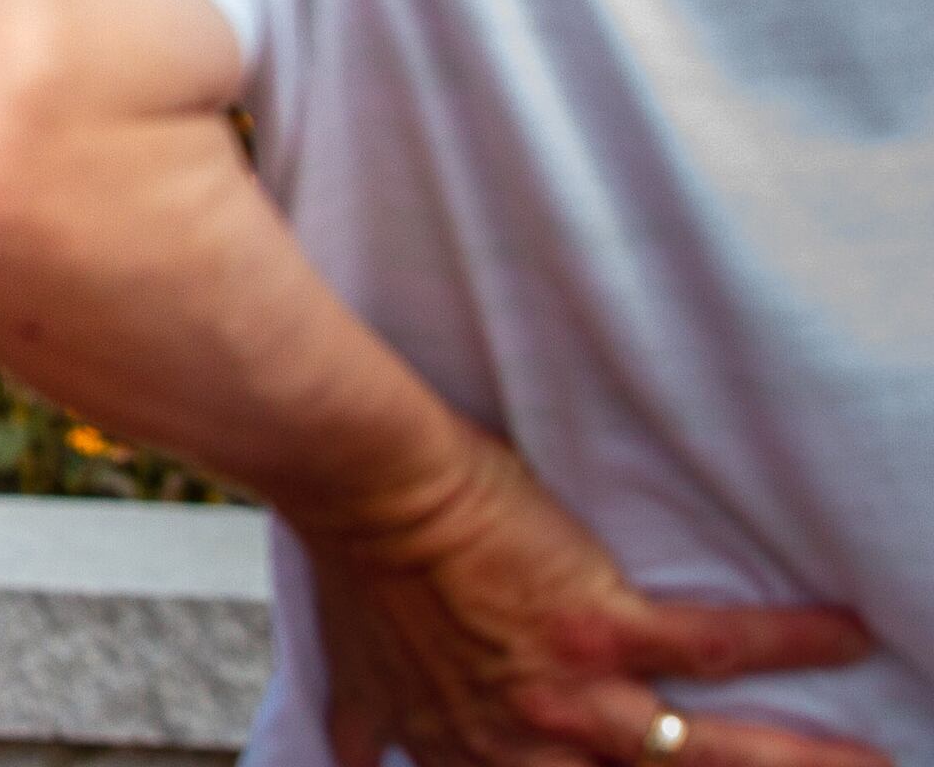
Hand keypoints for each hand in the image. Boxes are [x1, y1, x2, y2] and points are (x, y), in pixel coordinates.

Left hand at [307, 422, 881, 766]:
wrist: (368, 484)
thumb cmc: (361, 566)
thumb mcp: (360, 678)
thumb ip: (371, 728)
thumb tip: (356, 756)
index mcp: (472, 761)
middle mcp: (528, 746)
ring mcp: (571, 691)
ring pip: (709, 755)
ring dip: (797, 759)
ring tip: (867, 760)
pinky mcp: (601, 622)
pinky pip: (716, 644)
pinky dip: (791, 639)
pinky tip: (846, 633)